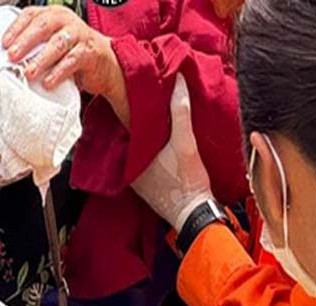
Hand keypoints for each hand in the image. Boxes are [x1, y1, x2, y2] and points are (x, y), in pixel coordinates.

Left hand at [2, 5, 123, 98]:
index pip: (31, 14)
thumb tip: (7, 59)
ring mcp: (79, 35)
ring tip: (29, 72)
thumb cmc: (73, 53)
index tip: (4, 43)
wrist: (104, 64)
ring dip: (41, 59)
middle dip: (25, 41)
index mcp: (53, 15)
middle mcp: (66, 21)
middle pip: (43, 26)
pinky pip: (72, 61)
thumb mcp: (52, 44)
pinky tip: (48, 82)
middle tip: (12, 56)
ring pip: (57, 43)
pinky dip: (58, 72)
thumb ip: (34, 46)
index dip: (16, 28)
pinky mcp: (89, 52)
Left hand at [131, 74, 213, 230]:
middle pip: (127, 137)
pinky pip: (141, 161)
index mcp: (131, 156)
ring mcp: (136, 178)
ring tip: (148, 116)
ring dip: (140, 136)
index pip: (121, 126)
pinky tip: (156, 140)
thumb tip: (177, 81)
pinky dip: (146, 150)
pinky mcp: (145, 186)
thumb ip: (180, 111)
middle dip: (133, 120)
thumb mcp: (186, 142)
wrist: (194, 213)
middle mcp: (128, 168)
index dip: (126, 108)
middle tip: (139, 99)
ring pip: (134, 150)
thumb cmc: (188, 180)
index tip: (130, 92)